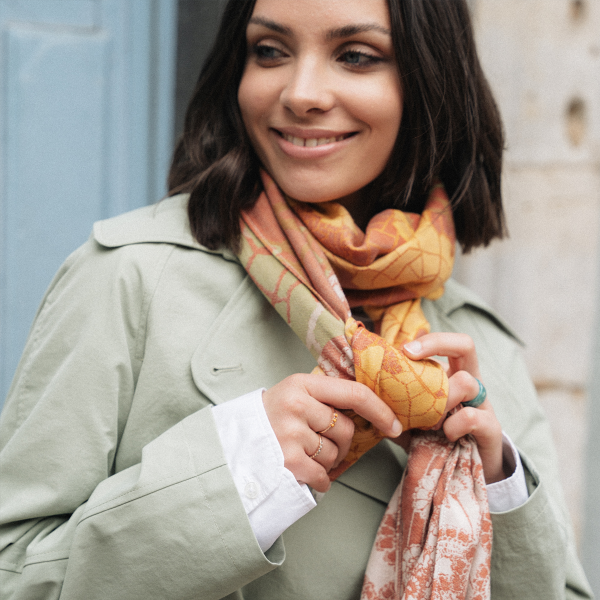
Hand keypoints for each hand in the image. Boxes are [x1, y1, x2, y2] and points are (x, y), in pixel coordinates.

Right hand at [262, 374, 401, 491]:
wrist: (234, 442)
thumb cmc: (271, 417)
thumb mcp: (295, 394)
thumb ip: (326, 397)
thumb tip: (374, 411)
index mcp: (301, 384)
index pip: (354, 393)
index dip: (380, 410)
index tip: (395, 425)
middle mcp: (296, 406)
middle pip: (346, 430)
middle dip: (339, 441)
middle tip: (314, 439)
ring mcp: (291, 434)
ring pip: (336, 454)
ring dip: (326, 459)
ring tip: (301, 451)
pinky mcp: (289, 462)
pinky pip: (324, 476)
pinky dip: (319, 478)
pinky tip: (300, 469)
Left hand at [403, 333, 505, 483]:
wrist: (464, 473)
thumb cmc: (434, 439)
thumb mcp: (411, 418)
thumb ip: (393, 404)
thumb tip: (362, 393)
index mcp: (451, 376)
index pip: (448, 343)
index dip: (429, 340)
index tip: (403, 350)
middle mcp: (470, 384)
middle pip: (465, 345)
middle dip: (436, 345)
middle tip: (410, 360)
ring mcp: (483, 404)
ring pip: (467, 382)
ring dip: (441, 398)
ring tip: (427, 420)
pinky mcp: (490, 430)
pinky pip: (474, 417)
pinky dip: (454, 425)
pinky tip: (445, 435)